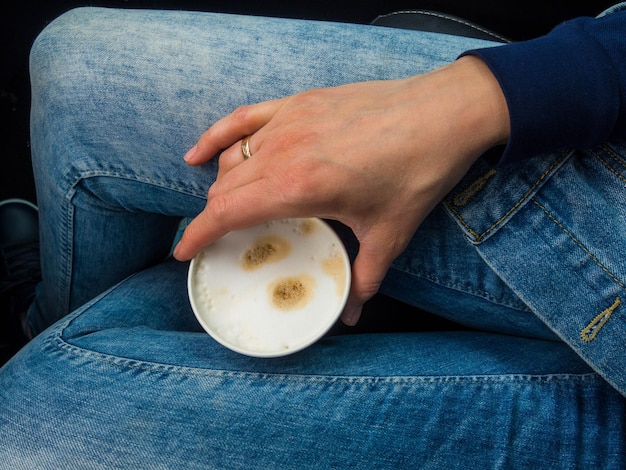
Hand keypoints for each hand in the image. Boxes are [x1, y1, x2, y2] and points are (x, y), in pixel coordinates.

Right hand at [174, 55, 509, 324]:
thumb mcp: (389, 233)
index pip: (227, 211)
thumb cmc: (418, 171)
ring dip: (222, 186)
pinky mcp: (299, 102)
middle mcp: (284, 150)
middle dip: (214, 218)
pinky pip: (243, 118)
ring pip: (232, 157)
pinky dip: (216, 136)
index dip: (198, 234)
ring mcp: (289, 121)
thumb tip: (350, 313)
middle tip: (218, 240)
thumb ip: (364, 276)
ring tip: (228, 208)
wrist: (444, 113)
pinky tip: (198, 151)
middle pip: (225, 188)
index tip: (183, 252)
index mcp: (300, 185)